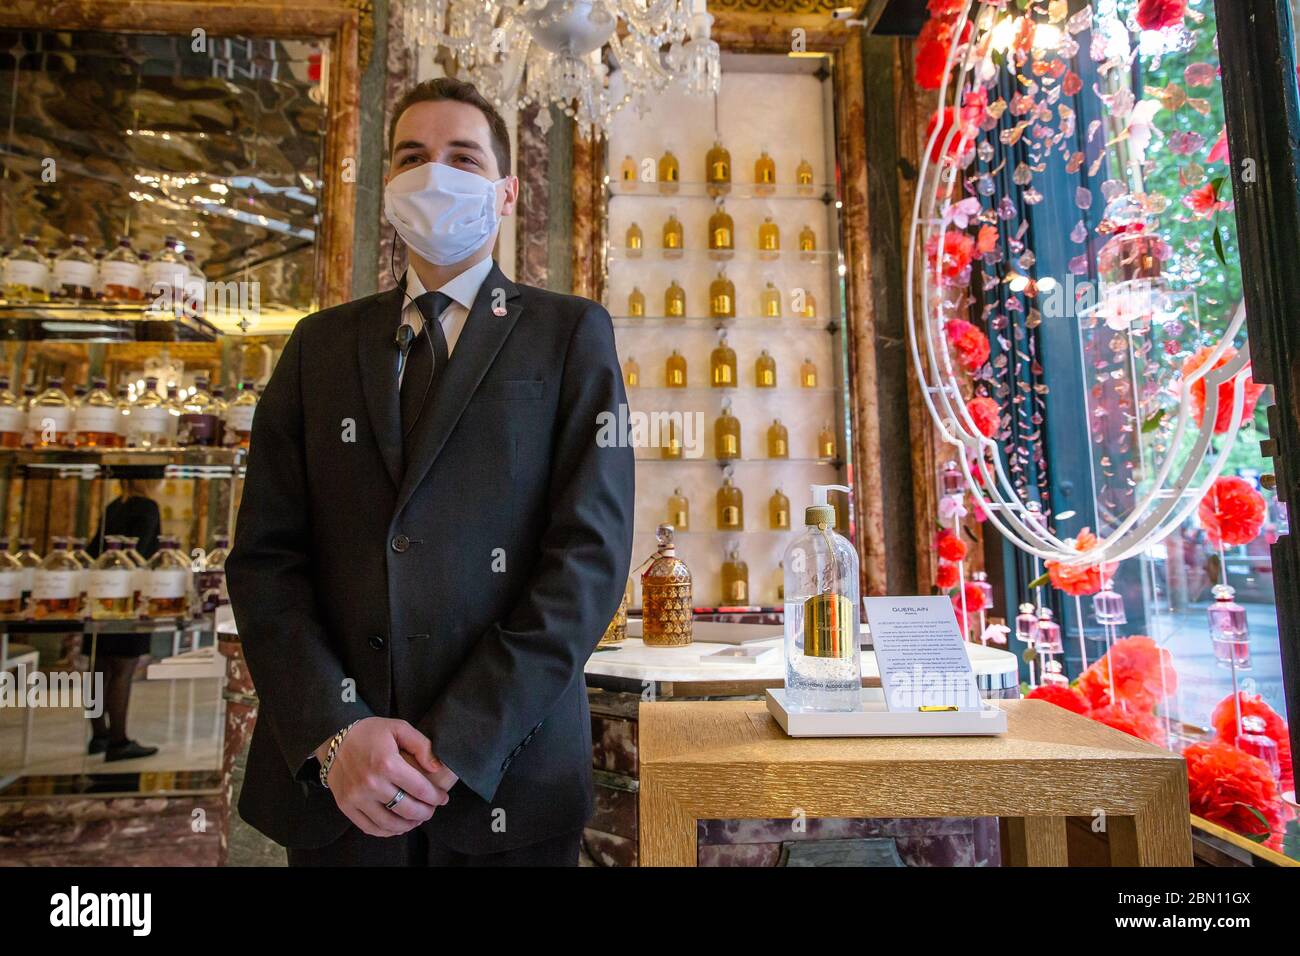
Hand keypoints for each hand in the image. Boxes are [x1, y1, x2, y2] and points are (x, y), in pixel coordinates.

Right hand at [320, 717, 450, 836]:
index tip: (443, 798)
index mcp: (387, 764)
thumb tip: (436, 768)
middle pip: (407, 809)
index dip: (436, 797)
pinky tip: (397, 826)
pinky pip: (369, 827)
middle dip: (425, 812)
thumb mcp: (398, 728)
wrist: (333, 738)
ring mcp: (357, 797)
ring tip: (417, 819)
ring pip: (389, 823)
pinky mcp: (346, 806)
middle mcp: (371, 784)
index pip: (420, 789)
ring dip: (408, 825)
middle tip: (432, 809)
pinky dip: (386, 831)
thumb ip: (421, 745)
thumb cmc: (369, 732)